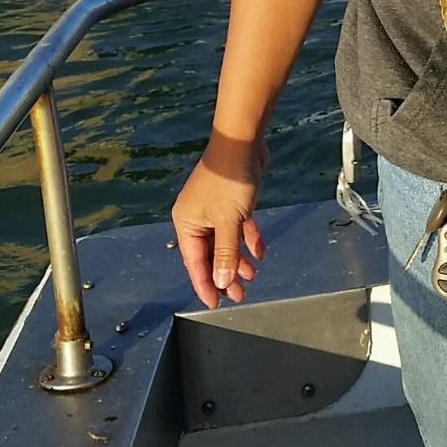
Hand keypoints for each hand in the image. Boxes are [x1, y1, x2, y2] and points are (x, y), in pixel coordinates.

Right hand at [171, 132, 266, 308]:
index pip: (194, 262)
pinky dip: (247, 238)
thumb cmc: (230, 180)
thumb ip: (226, 254)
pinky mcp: (232, 202)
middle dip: (225, 274)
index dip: (205, 284)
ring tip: (251, 277)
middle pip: (211, 254)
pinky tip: (259, 252)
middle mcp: (197, 218)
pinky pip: (238, 227)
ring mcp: (215, 209)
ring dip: (238, 259)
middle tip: (239, 295)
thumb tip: (222, 282)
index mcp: (187, 223)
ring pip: (225, 242)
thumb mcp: (228, 221)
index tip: (215, 304)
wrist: (242, 142)